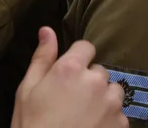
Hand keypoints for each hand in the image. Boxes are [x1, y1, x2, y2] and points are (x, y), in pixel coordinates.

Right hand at [12, 27, 127, 127]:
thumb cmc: (32, 125)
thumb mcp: (27, 90)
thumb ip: (42, 57)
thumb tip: (46, 30)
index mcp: (70, 68)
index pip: (86, 47)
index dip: (77, 59)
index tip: (68, 73)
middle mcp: (95, 81)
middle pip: (99, 70)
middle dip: (88, 80)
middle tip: (72, 100)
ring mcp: (111, 104)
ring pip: (112, 90)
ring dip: (102, 98)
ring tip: (84, 115)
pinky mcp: (121, 124)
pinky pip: (119, 113)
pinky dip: (109, 118)